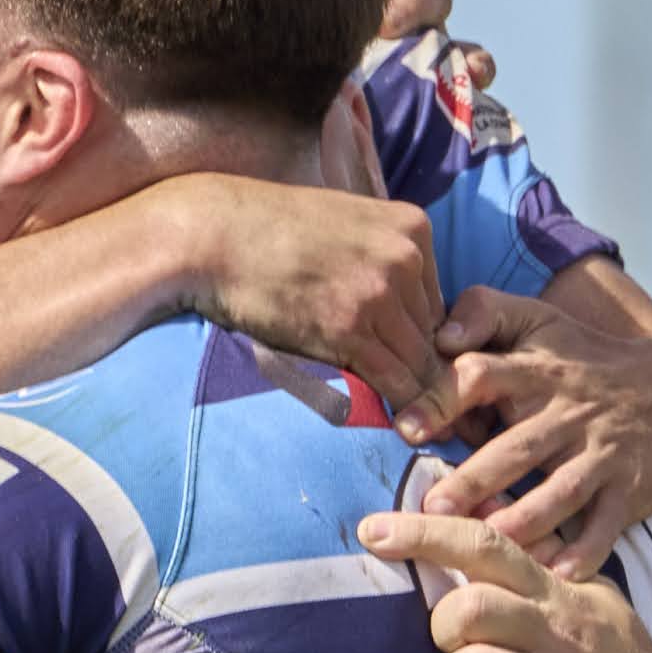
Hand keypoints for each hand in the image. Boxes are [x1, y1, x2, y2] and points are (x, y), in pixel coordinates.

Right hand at [150, 174, 450, 432]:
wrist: (212, 235)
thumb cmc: (266, 233)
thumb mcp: (343, 227)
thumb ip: (379, 259)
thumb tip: (395, 310)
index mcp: (411, 227)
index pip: (439, 302)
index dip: (422, 340)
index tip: (408, 366)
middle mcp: (405, 256)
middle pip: (434, 334)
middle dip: (422, 369)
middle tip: (427, 406)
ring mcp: (379, 292)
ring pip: (421, 362)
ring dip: (417, 396)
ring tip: (419, 425)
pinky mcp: (350, 328)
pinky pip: (394, 380)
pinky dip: (400, 408)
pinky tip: (397, 425)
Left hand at [354, 507, 651, 652]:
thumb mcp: (595, 604)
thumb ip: (543, 560)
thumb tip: (487, 507)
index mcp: (560, 597)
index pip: (486, 546)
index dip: (425, 534)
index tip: (372, 531)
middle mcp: (558, 637)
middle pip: (467, 610)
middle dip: (442, 632)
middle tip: (461, 652)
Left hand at [411, 284, 651, 577]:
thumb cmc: (580, 362)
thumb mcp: (537, 321)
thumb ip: (484, 311)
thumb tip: (440, 334)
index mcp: (536, 371)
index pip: (483, 375)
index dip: (443, 398)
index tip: (407, 429)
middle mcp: (568, 413)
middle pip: (518, 446)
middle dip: (476, 478)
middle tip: (433, 510)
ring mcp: (602, 453)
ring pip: (561, 490)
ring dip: (524, 519)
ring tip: (486, 544)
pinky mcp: (630, 489)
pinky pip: (607, 523)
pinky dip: (587, 550)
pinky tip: (558, 574)